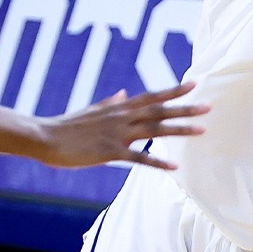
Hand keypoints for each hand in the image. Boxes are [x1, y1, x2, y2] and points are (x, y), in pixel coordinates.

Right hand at [33, 81, 206, 169]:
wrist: (44, 137)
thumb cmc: (65, 126)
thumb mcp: (90, 111)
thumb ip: (109, 103)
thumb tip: (123, 94)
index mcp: (117, 108)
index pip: (152, 96)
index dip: (174, 90)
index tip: (194, 84)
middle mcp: (121, 117)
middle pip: (159, 111)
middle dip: (185, 108)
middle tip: (208, 106)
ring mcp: (116, 134)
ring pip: (154, 130)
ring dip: (180, 130)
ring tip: (202, 130)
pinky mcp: (109, 152)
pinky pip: (138, 158)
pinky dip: (157, 162)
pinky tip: (174, 167)